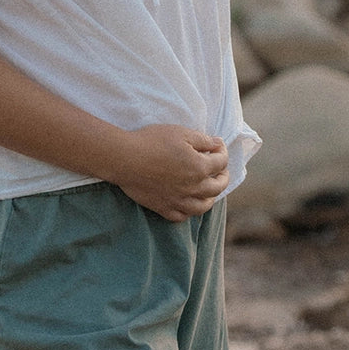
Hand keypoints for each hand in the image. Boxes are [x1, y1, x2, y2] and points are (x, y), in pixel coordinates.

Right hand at [112, 124, 229, 222]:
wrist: (125, 158)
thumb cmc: (152, 141)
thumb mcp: (181, 133)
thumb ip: (204, 140)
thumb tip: (218, 144)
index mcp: (199, 167)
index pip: (221, 162)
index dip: (222, 151)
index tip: (217, 145)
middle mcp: (193, 188)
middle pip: (218, 187)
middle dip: (223, 176)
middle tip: (221, 169)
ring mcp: (178, 201)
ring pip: (203, 206)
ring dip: (211, 197)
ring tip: (209, 190)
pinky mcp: (163, 208)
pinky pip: (182, 216)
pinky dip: (189, 211)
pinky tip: (188, 203)